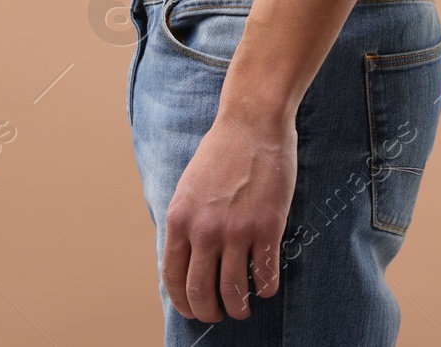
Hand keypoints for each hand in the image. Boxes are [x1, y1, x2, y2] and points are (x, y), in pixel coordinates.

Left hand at [162, 110, 296, 321]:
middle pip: (201, 291)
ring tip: (242, 309)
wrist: (252, 125)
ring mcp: (237, 231)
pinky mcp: (267, 228)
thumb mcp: (187, 188)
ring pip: (233, 290)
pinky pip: (264, 274)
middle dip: (209, 312)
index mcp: (180, 220)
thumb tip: (185, 259)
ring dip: (238, 307)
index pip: (173, 277)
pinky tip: (265, 288)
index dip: (182, 302)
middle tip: (218, 315)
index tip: (192, 310)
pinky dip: (265, 288)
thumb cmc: (220, 152)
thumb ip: (185, 223)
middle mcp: (205, 230)